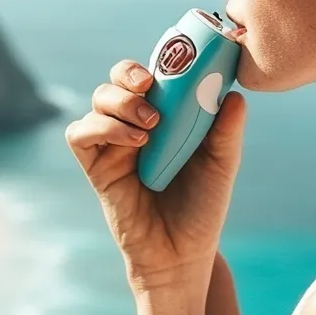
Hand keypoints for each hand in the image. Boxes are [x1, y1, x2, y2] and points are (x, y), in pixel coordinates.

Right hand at [65, 59, 246, 292]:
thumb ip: (226, 131)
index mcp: (164, 116)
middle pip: (117, 79)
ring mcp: (113, 145)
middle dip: (128, 72)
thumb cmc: (202, 207)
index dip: (157, 61)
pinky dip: (102, 127)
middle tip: (149, 84)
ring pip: (99, 99)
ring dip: (121, 102)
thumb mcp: (221, 165)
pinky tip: (133, 141)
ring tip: (150, 125)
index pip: (152, 74)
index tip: (176, 61)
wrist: (183, 254)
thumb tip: (235, 96)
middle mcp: (134, 125)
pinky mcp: (96, 167)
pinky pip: (80, 134)